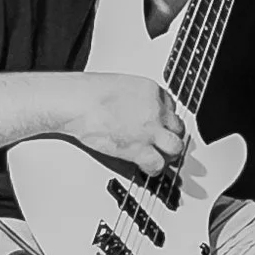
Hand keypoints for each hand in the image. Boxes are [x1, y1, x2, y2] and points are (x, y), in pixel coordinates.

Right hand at [67, 71, 187, 177]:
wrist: (77, 102)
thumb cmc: (89, 92)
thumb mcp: (123, 85)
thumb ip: (137, 98)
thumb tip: (137, 109)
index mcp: (152, 91)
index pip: (172, 108)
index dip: (165, 120)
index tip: (161, 126)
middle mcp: (156, 110)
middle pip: (178, 128)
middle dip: (171, 136)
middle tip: (163, 143)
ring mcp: (150, 130)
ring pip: (175, 147)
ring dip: (168, 154)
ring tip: (160, 157)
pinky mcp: (138, 148)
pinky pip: (158, 164)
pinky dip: (154, 168)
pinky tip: (148, 167)